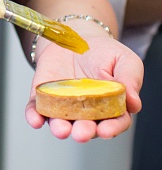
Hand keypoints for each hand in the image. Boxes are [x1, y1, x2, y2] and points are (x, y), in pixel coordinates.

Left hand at [24, 32, 143, 141]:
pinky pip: (36, 110)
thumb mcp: (124, 60)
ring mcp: (64, 106)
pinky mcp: (44, 97)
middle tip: (82, 132)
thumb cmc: (103, 52)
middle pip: (87, 128)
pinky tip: (35, 120)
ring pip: (61, 123)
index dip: (112, 128)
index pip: (114, 123)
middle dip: (84, 132)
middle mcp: (87, 112)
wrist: (75, 36)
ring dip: (60, 129)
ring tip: (61, 129)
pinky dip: (34, 116)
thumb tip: (134, 103)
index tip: (106, 130)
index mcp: (111, 107)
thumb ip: (130, 79)